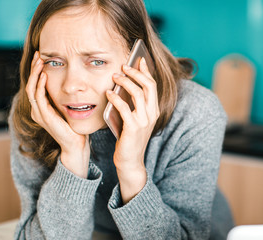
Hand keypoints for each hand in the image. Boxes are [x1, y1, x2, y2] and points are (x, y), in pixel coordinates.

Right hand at [26, 51, 89, 177]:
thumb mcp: (68, 108)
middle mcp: (37, 110)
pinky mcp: (44, 117)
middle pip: (30, 84)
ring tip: (40, 61)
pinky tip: (44, 75)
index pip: (35, 85)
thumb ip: (64, 97)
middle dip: (34, 68)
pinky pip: (39, 98)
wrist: (75, 144)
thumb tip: (72, 83)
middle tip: (38, 54)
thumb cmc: (74, 127)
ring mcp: (39, 113)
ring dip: (35, 73)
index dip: (37, 70)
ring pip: (32, 89)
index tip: (41, 57)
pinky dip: (40, 85)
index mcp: (41, 108)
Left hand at [106, 58, 159, 202]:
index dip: (146, 71)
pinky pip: (124, 107)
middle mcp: (152, 114)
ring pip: (138, 93)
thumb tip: (123, 85)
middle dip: (136, 72)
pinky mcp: (133, 127)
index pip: (153, 85)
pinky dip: (115, 97)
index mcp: (154, 110)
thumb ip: (133, 105)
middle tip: (124, 66)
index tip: (140, 59)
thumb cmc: (129, 138)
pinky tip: (108, 93)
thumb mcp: (134, 119)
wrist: (130, 160)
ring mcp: (144, 121)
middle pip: (148, 86)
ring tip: (115, 76)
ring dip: (125, 82)